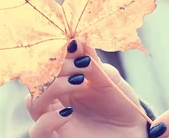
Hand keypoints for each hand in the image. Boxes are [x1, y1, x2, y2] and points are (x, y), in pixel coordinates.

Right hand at [25, 39, 150, 137]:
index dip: (60, 51)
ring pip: (33, 101)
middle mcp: (56, 99)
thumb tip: (77, 41)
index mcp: (65, 80)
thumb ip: (92, 63)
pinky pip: (37, 130)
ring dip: (53, 87)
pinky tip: (68, 112)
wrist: (134, 131)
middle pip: (38, 78)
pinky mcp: (57, 137)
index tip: (76, 45)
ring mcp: (54, 118)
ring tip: (79, 81)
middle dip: (58, 66)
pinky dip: (48, 120)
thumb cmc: (121, 103)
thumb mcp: (110, 79)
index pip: (50, 62)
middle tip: (83, 63)